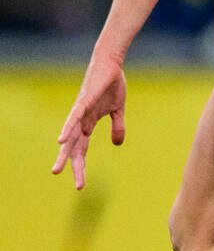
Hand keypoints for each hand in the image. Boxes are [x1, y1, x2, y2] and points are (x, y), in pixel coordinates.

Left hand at [52, 55, 127, 189]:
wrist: (110, 64)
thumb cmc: (111, 84)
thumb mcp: (118, 110)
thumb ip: (117, 127)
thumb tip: (117, 144)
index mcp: (88, 124)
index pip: (82, 150)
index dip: (80, 167)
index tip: (80, 186)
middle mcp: (80, 121)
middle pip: (74, 148)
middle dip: (71, 166)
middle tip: (69, 183)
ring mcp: (81, 112)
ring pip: (70, 137)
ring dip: (64, 154)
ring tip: (57, 169)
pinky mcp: (84, 102)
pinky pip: (74, 119)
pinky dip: (67, 130)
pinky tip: (60, 141)